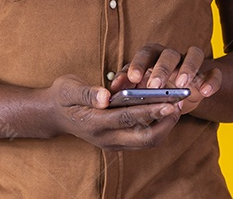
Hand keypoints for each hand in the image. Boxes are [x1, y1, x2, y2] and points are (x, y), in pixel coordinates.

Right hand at [46, 74, 180, 150]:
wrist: (53, 114)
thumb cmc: (63, 97)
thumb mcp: (69, 89)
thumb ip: (88, 93)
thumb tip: (106, 96)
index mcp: (95, 123)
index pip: (128, 118)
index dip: (150, 111)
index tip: (170, 102)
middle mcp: (106, 138)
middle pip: (144, 138)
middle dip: (165, 123)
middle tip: (179, 103)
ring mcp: (112, 142)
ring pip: (146, 140)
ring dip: (163, 125)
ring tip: (176, 105)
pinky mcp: (117, 141)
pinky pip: (142, 138)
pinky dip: (156, 126)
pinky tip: (163, 110)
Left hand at [109, 44, 221, 115]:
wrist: (184, 95)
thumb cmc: (155, 90)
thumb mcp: (140, 89)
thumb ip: (127, 86)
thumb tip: (111, 91)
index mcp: (154, 56)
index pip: (146, 53)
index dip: (139, 63)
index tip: (132, 78)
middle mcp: (173, 56)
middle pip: (169, 54)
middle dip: (162, 68)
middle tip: (155, 86)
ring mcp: (192, 63)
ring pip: (194, 54)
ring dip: (188, 68)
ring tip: (182, 85)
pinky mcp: (209, 73)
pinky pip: (214, 72)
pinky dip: (212, 80)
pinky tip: (205, 92)